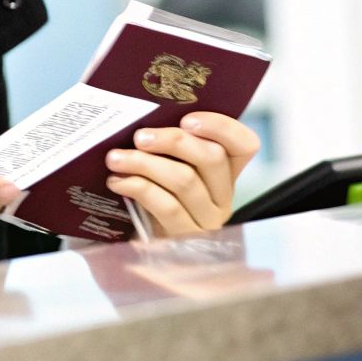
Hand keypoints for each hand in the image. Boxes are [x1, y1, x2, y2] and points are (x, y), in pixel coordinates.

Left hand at [104, 112, 261, 237]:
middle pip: (211, 158)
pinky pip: (166, 206)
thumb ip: (170, 146)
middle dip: (173, 141)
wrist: (137, 246)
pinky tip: (117, 181)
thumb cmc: (154, 193)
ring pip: (185, 181)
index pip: (245, 145)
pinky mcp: (185, 238)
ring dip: (146, 163)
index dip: (221, 127)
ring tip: (116, 158)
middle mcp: (224, 197)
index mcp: (227, 173)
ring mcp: (207, 220)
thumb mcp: (169, 168)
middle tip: (139, 136)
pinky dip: (138, 187)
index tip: (187, 118)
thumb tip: (147, 114)